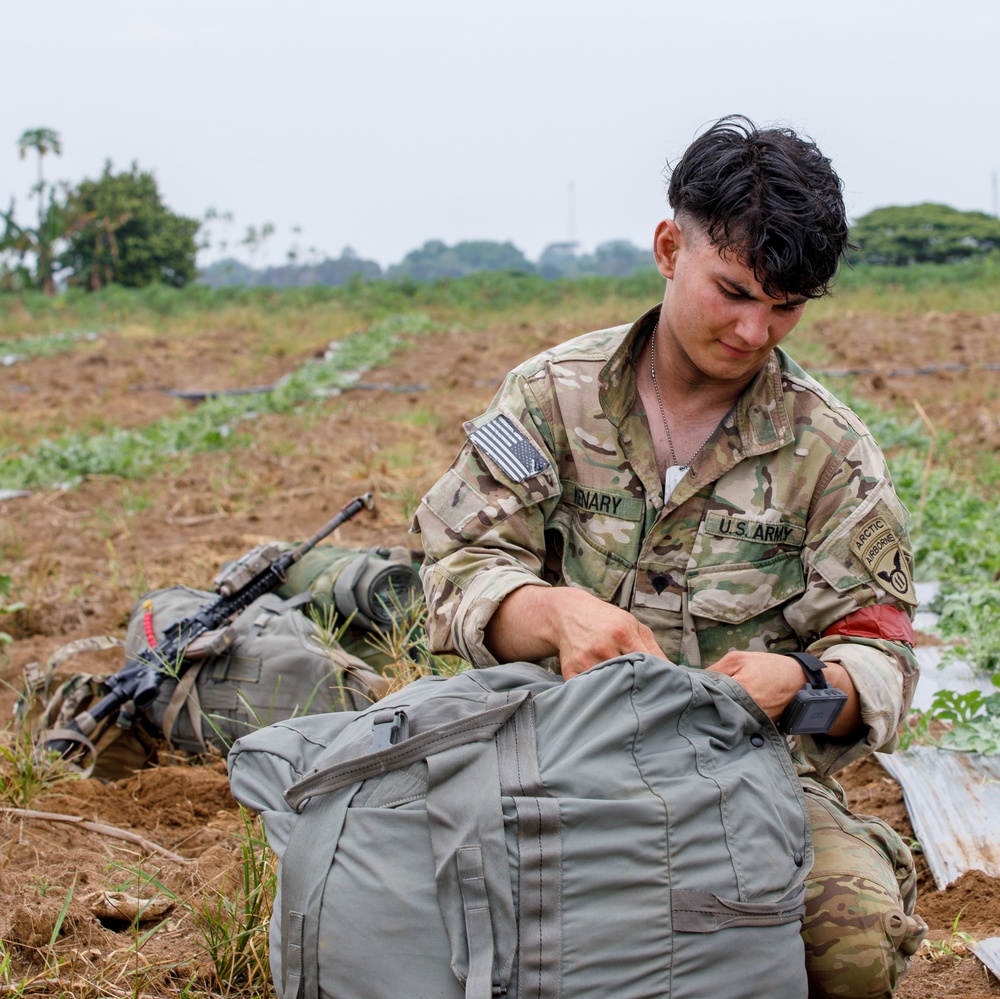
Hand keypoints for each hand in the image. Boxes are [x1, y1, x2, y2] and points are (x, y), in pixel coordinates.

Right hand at [484, 585, 666, 678]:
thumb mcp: (633, 625)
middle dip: (640, 689)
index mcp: (622, 633)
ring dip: (620, 694)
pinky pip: (590, 692)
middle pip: (630, 679)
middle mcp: (603, 647)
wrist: (568, 614)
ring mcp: (585, 661)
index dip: (658, 678)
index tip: (666, 690)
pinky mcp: (570, 672)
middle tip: (648, 699)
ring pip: (611, 688)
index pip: (648, 663)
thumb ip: (654, 648)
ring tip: (625, 694)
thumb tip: (675, 675)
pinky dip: (599, 695)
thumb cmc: (606, 620)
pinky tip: (605, 692)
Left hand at [707, 651, 860, 735]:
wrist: (799, 681)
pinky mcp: (759, 727)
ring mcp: (754, 721)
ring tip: (708, 709)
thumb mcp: (739, 659)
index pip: (710, 697)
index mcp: (740, 689)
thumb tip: (694, 681)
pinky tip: (724, 715)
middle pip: (716, 713)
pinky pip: (739, 725)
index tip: (686, 696)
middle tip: (692, 706)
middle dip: (705, 708)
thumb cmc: (768, 667)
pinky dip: (732, 720)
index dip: (697, 697)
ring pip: (727, 720)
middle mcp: (747, 709)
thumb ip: (716, 670)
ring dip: (718, 715)